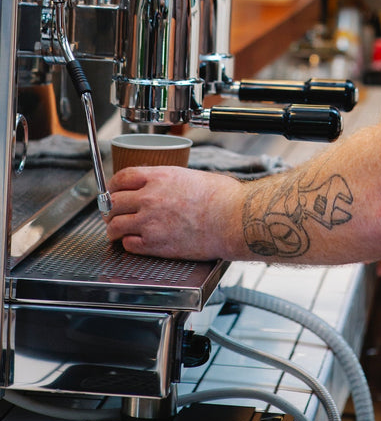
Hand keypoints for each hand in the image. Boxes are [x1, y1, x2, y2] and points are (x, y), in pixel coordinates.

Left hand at [104, 165, 239, 259]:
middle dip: (109, 208)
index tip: (112, 191)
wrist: (231, 219)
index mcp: (159, 177)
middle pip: (113, 202)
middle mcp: (150, 197)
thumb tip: (161, 186)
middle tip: (111, 213)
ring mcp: (150, 221)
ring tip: (117, 232)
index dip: (113, 185)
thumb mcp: (190, 176)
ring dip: (114, 229)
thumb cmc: (221, 197)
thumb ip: (169, 181)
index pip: (122, 177)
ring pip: (115, 225)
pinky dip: (128, 244)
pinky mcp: (155, 243)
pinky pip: (128, 245)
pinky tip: (135, 242)